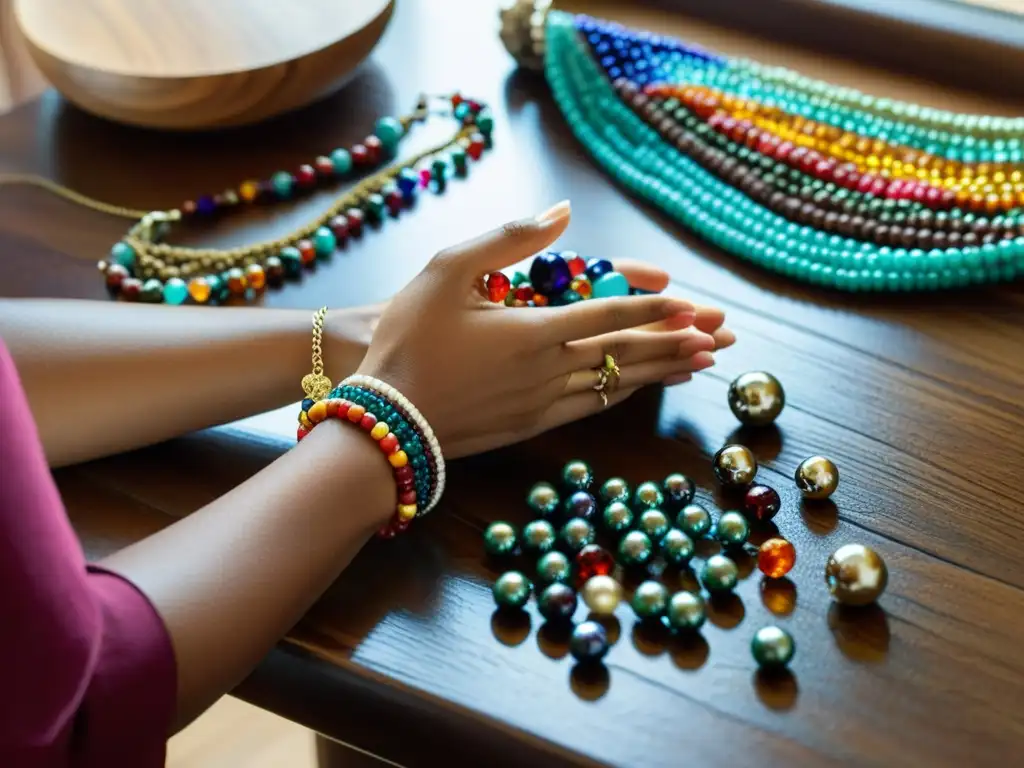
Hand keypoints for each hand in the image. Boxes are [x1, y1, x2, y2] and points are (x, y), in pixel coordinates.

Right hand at [325, 263, 734, 387]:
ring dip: (663, 371)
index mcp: (534, 330)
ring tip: (703, 363)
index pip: (609, 313)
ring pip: (618, 383)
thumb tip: (561, 211)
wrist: (385, 419)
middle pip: (627, 352)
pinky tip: (641, 389)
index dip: (655, 307)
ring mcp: (543, 403)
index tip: (693, 303)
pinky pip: (592, 407)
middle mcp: (550, 369)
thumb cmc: (409, 338)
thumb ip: (509, 239)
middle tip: (724, 335)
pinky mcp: (531, 426)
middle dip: (678, 340)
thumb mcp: (446, 270)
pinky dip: (624, 394)